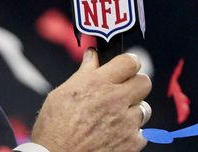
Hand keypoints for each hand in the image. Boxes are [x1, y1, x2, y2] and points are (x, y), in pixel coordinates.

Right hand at [29, 49, 150, 151]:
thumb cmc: (53, 129)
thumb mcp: (61, 94)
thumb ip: (83, 72)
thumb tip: (92, 55)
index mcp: (98, 83)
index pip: (131, 61)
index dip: (128, 64)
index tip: (125, 69)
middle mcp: (116, 100)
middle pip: (144, 82)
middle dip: (134, 86)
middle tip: (121, 94)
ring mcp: (126, 122)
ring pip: (144, 109)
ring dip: (132, 113)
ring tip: (113, 120)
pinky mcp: (131, 143)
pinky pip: (141, 133)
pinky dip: (130, 135)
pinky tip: (114, 137)